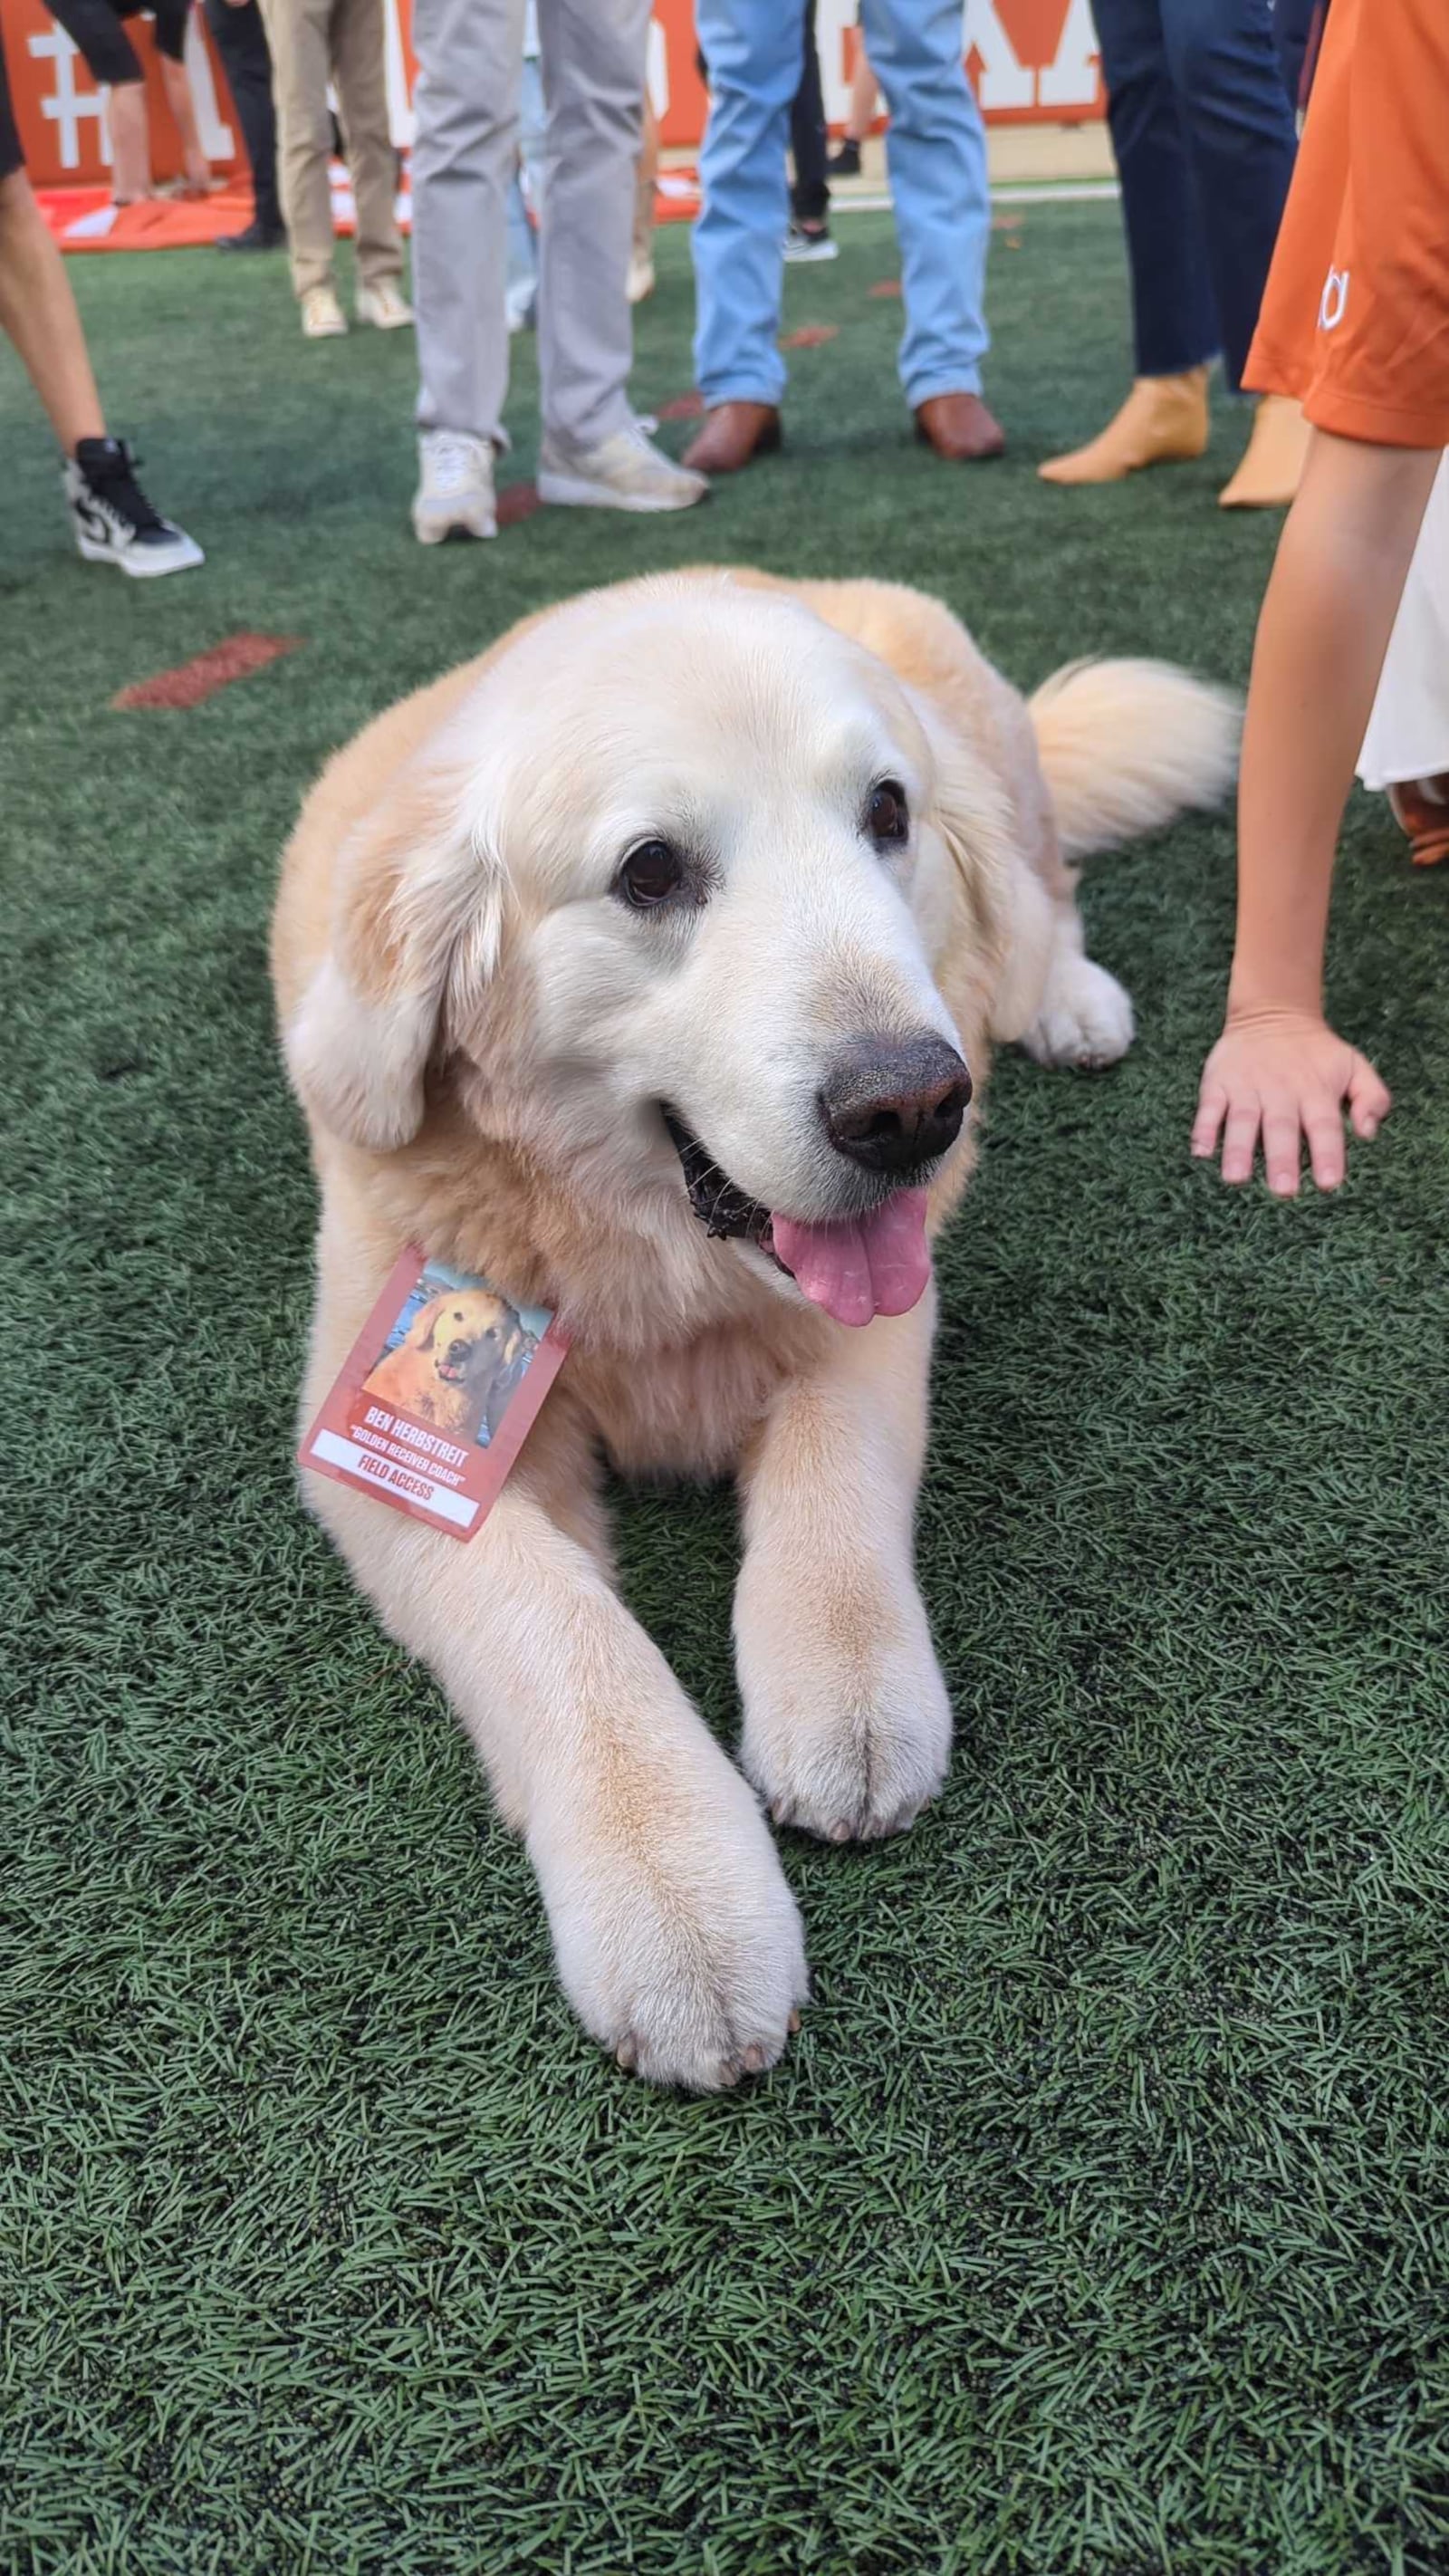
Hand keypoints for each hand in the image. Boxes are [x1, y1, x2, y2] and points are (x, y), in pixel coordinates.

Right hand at [1192, 1005, 1389, 1194]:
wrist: (1273, 1011)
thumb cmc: (1316, 1052)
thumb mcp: (1354, 1065)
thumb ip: (1372, 1097)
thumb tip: (1367, 1133)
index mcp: (1316, 1091)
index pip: (1325, 1125)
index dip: (1327, 1154)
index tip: (1329, 1183)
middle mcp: (1281, 1090)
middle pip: (1281, 1127)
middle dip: (1282, 1160)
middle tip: (1283, 1190)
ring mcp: (1246, 1086)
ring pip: (1242, 1120)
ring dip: (1238, 1149)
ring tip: (1236, 1177)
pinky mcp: (1218, 1082)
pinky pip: (1209, 1107)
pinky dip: (1203, 1129)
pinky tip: (1201, 1151)